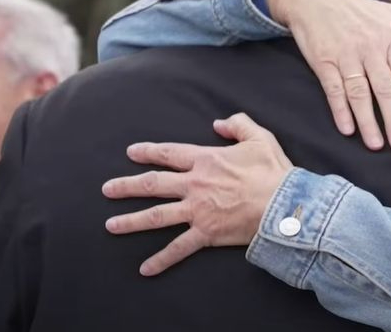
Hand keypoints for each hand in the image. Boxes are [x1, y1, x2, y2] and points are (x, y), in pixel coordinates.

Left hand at [102, 113, 292, 276]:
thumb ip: (239, 124)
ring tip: (111, 225)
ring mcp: (197, 211)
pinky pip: (178, 248)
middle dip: (127, 186)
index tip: (132, 153)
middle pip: (152, 184)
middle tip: (107, 189)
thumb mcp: (260, 138)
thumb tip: (219, 123)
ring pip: (156, 216)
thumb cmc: (273, 171)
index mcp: (206, 160)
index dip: (149, 152)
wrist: (283, 204)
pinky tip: (145, 268)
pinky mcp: (205, 233)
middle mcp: (195, 185)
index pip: (170, 154)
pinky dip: (161, 260)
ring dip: (131, 221)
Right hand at [268, 0, 390, 149]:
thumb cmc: (357, 8)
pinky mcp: (323, 62)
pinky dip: (340, 111)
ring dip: (368, 121)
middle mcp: (370, 47)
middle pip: (385, 87)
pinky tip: (348, 129)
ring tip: (377, 144)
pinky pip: (334, 90)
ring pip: (360, 93)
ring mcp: (346, 55)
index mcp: (390, 37)